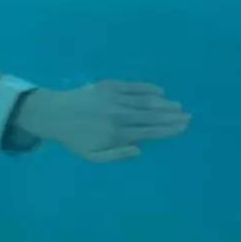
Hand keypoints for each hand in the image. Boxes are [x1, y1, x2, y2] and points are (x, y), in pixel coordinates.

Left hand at [15, 80, 190, 162]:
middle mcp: (117, 115)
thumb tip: (140, 150)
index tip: (182, 128)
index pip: (149, 132)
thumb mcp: (92, 156)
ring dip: (163, 103)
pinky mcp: (107, 85)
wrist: (52, 113)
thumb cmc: (75, 138)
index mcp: (115, 134)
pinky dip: (147, 88)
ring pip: (144, 101)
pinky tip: (160, 91)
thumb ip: (117, 156)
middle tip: (188, 116)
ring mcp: (112, 98)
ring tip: (178, 106)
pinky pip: (132, 86)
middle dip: (171, 116)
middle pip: (151, 116)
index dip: (168, 130)